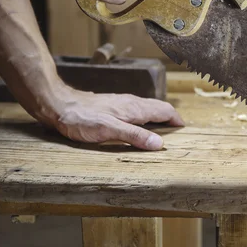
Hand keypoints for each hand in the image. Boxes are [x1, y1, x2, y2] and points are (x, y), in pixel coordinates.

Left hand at [38, 85, 184, 149]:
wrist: (60, 105)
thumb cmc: (82, 119)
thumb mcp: (109, 130)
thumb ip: (134, 136)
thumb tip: (159, 143)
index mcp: (135, 108)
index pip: (165, 110)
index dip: (177, 120)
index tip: (185, 131)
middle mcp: (133, 103)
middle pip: (159, 108)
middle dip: (171, 118)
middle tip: (178, 133)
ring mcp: (124, 103)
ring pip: (149, 108)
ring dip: (160, 117)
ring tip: (163, 131)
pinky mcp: (115, 106)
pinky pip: (138, 110)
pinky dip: (147, 118)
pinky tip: (140, 127)